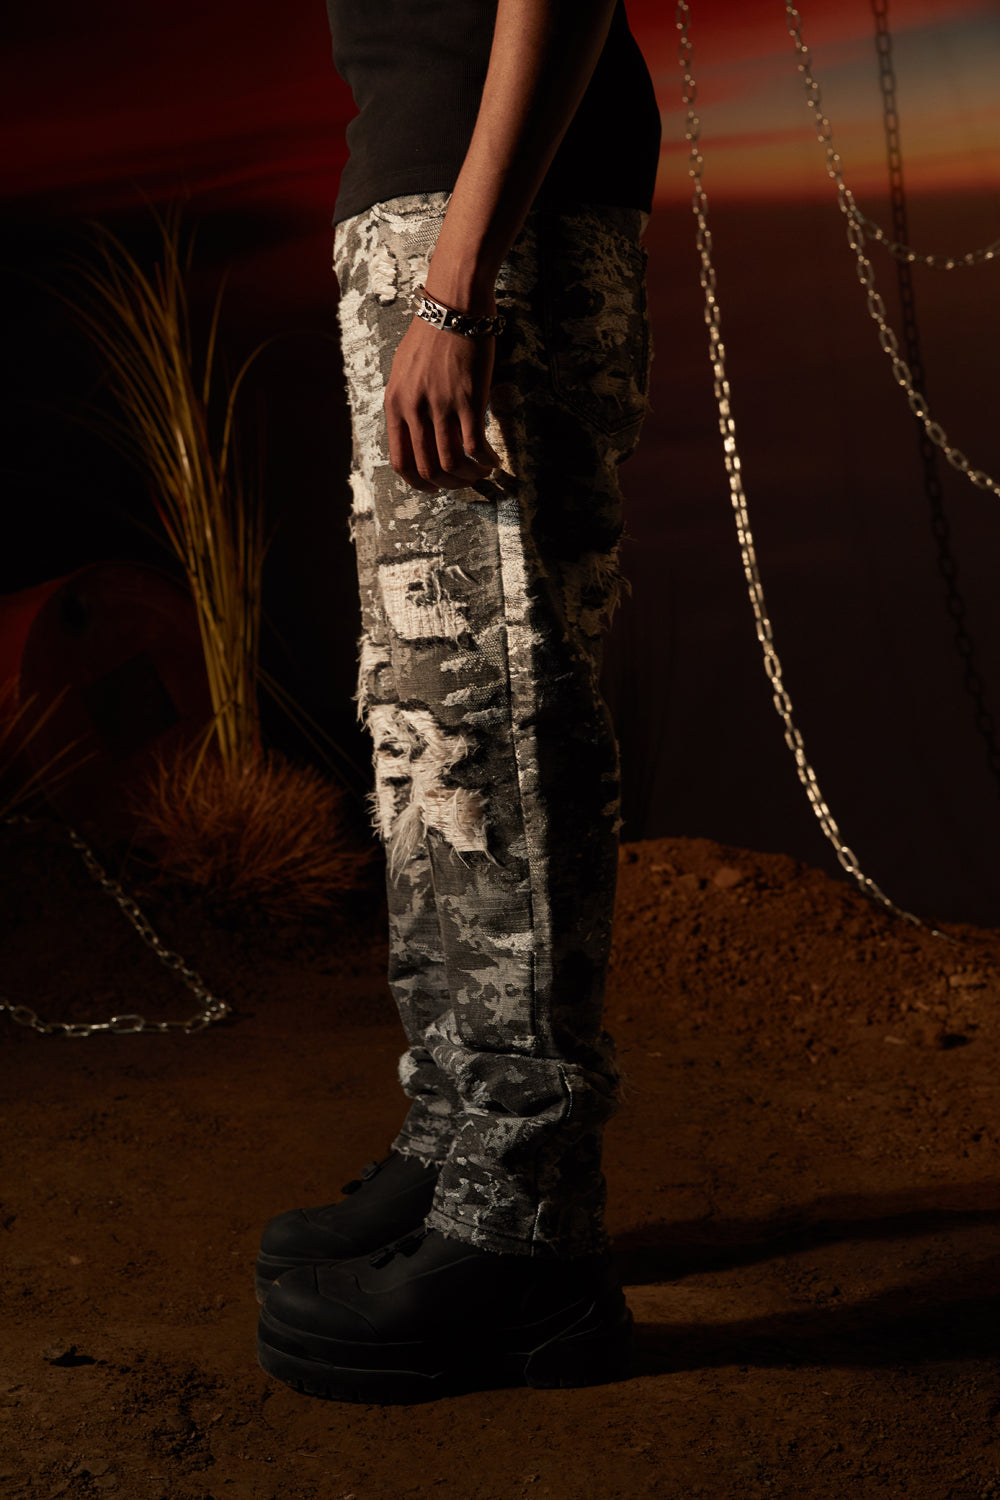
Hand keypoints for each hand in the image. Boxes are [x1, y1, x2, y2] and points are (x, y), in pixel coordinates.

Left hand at [384, 316, 502, 494]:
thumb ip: (406, 403)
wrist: (454, 306)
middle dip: (449, 484)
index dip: (418, 483)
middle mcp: (414, 409)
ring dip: (469, 476)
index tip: (434, 487)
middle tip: (463, 482)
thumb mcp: (404, 371)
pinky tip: (494, 461)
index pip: (401, 461)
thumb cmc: (431, 334)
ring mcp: (441, 405)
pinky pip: (475, 446)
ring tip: (482, 473)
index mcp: (395, 404)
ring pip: (452, 463)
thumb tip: (415, 431)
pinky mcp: (469, 400)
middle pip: (428, 469)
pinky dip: (485, 461)